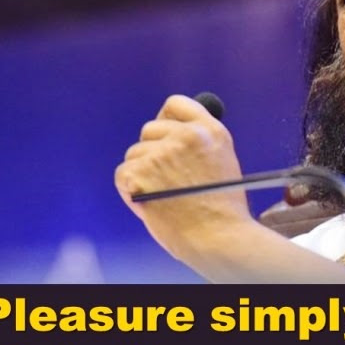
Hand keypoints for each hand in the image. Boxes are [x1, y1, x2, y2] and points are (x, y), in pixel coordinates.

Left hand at [114, 94, 253, 262]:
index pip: (175, 105)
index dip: (167, 119)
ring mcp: (161, 153)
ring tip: (164, 197)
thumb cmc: (222, 210)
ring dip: (142, 173)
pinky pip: (123, 174)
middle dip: (152, 151)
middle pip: (149, 129)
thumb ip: (199, 143)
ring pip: (135, 154)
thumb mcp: (221, 162)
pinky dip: (131, 190)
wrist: (219, 239)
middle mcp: (186, 136)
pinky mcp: (139, 172)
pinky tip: (151, 204)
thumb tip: (170, 131)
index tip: (165, 134)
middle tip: (165, 178)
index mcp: (210, 131)